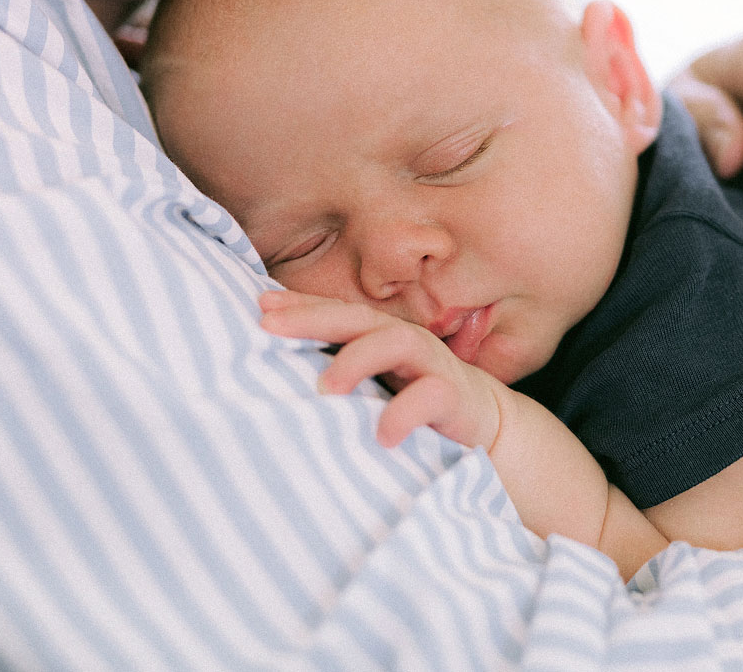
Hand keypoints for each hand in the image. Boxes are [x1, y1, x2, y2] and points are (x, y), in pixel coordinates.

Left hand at [259, 290, 503, 449]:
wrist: (484, 423)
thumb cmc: (414, 400)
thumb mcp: (374, 383)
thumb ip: (338, 371)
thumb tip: (274, 372)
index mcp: (380, 336)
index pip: (336, 312)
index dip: (299, 305)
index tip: (258, 306)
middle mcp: (404, 341)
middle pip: (358, 318)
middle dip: (314, 318)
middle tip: (269, 327)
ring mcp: (431, 364)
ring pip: (396, 343)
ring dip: (358, 359)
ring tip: (326, 387)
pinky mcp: (454, 396)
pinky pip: (430, 397)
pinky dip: (404, 414)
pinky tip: (382, 436)